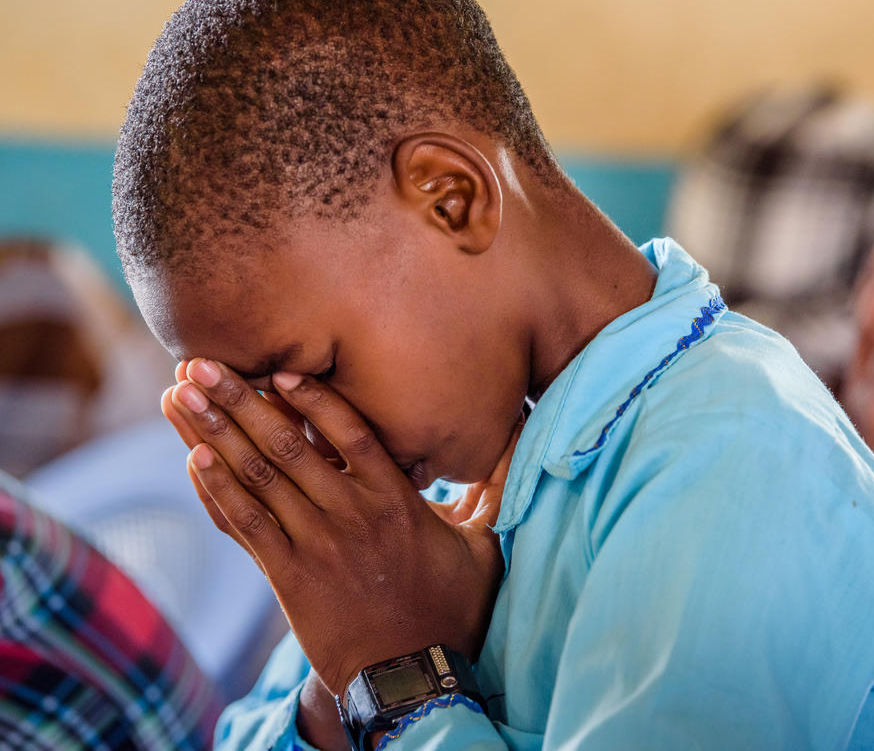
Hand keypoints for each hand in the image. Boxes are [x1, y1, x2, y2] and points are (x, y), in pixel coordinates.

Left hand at [161, 359, 518, 700]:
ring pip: (256, 478)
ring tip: (179, 396)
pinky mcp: (289, 577)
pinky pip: (244, 525)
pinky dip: (216, 490)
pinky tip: (192, 458)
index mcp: (397, 500)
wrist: (411, 675)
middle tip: (200, 363)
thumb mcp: (483, 544)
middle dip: (239, 400)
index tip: (279, 367)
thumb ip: (493, 487)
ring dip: (212, 433)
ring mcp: (316, 545)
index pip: (351, 433)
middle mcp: (351, 514)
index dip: (312, 398)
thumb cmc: (451, 607)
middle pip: (287, 446)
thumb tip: (528, 437)